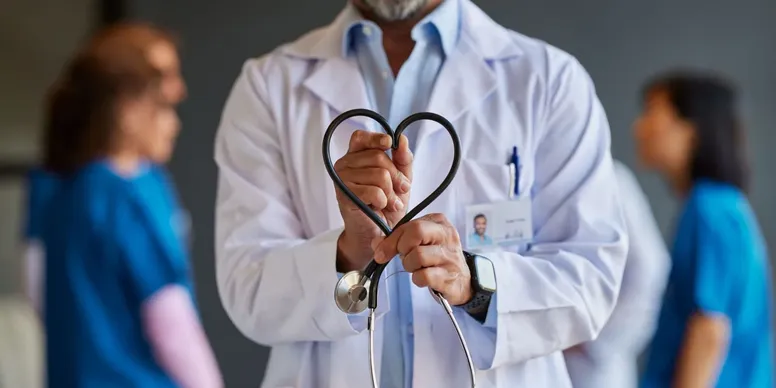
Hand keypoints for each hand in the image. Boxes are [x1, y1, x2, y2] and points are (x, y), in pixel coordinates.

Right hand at [334, 130, 412, 271]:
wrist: (377, 231)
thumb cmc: (386, 204)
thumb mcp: (400, 178)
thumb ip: (402, 159)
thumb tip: (402, 139)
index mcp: (355, 156)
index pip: (360, 137)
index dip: (375, 138)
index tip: (390, 143)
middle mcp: (344, 165)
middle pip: (378, 157)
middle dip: (396, 176)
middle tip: (400, 190)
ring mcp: (342, 180)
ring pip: (379, 175)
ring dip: (391, 192)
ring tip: (390, 202)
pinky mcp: (344, 196)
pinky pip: (373, 191)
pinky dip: (383, 201)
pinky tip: (381, 207)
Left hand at [371, 213, 471, 305]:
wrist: (462, 281)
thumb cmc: (436, 258)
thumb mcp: (419, 242)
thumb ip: (396, 239)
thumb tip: (377, 244)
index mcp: (439, 222)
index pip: (410, 224)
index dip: (392, 239)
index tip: (383, 251)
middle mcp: (447, 236)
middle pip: (416, 232)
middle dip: (401, 247)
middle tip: (403, 257)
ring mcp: (450, 256)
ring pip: (417, 255)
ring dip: (409, 265)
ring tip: (416, 268)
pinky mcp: (450, 277)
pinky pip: (423, 276)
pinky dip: (417, 279)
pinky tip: (423, 278)